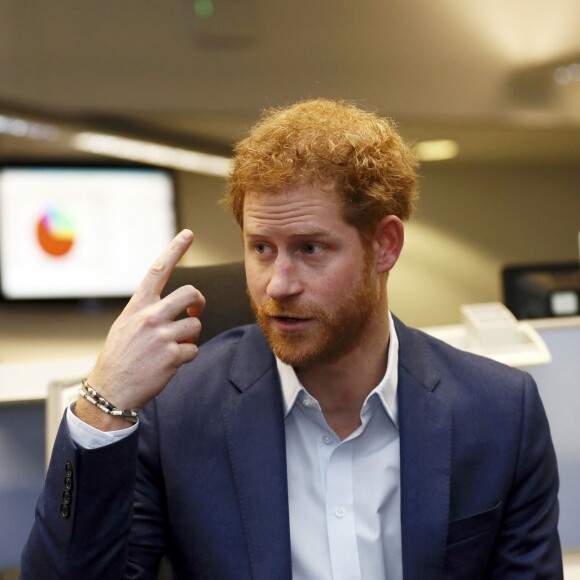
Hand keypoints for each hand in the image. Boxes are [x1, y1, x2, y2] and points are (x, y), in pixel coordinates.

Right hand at [76, 229, 204, 429]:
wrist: (110, 390)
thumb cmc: (120, 357)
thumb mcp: (126, 325)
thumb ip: (149, 311)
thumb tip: (181, 307)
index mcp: (138, 306)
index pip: (158, 270)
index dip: (175, 249)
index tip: (188, 233)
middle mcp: (150, 316)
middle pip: (191, 293)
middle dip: (199, 301)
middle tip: (197, 310)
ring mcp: (162, 335)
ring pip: (195, 325)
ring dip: (189, 337)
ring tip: (171, 347)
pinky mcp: (172, 355)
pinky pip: (193, 350)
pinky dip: (186, 357)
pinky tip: (169, 364)